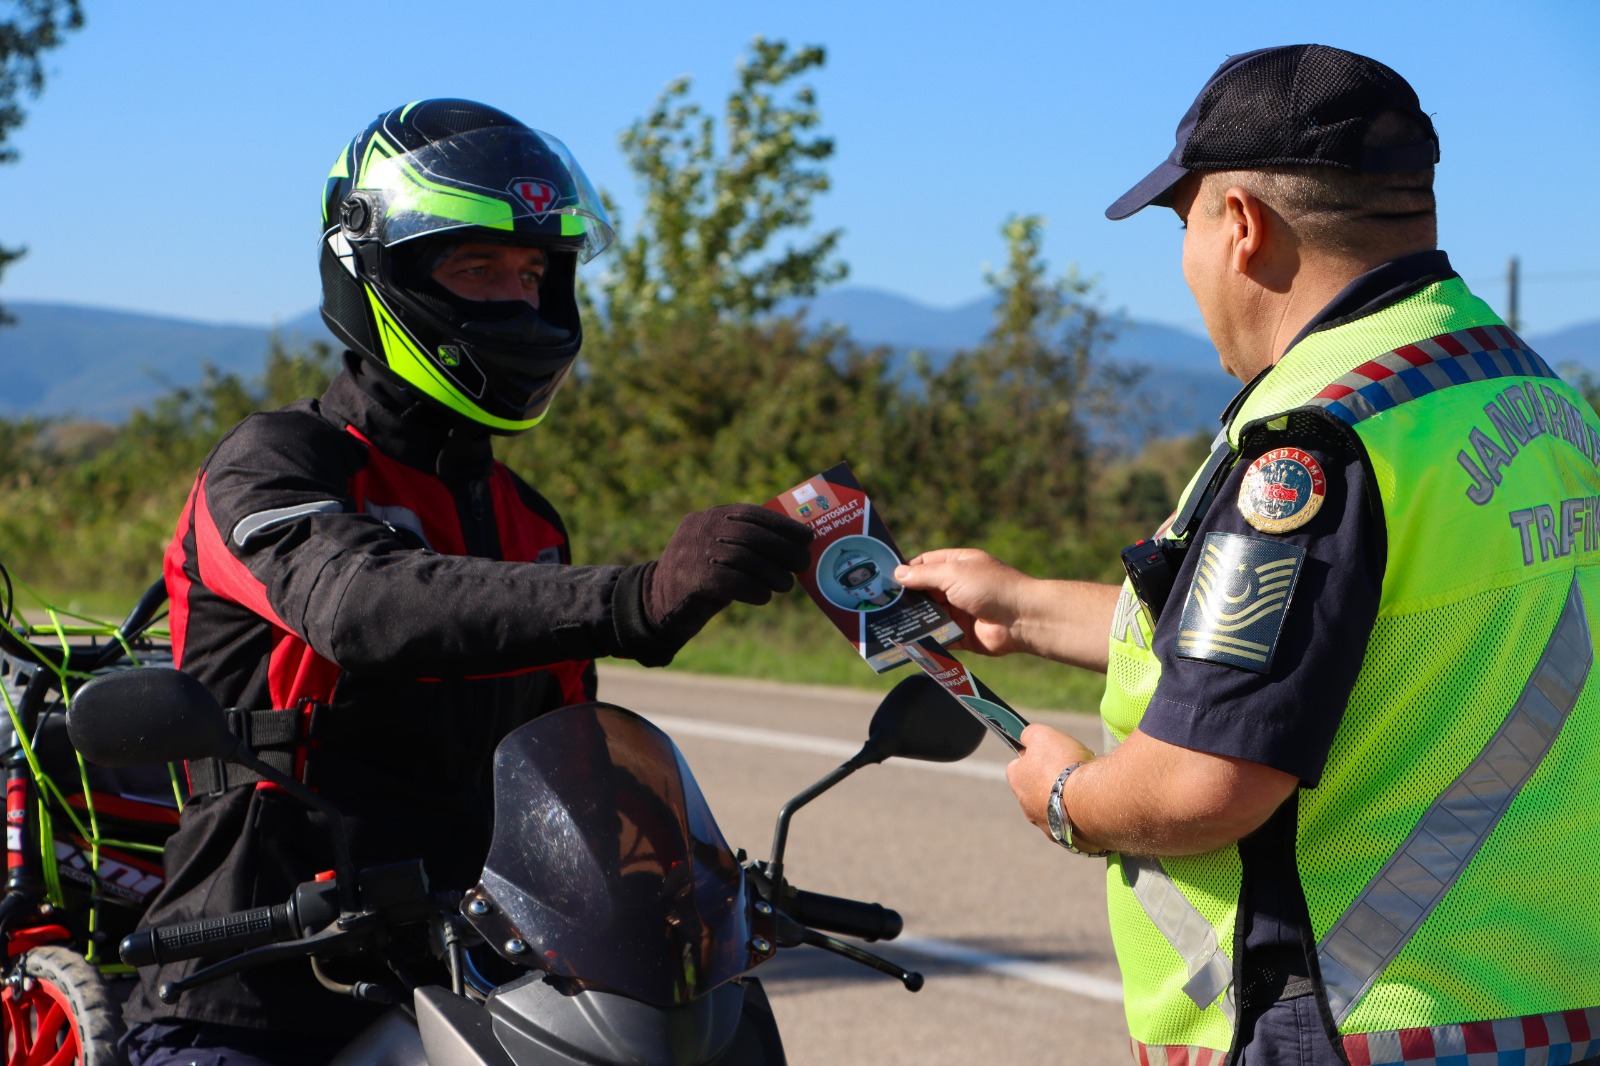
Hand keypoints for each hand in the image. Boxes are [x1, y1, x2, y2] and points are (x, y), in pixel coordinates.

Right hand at [643, 504, 812, 644]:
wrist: (656, 603)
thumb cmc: (702, 578)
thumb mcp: (721, 553)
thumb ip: (749, 546)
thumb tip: (796, 548)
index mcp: (709, 517)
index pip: (751, 513)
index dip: (782, 525)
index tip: (806, 537)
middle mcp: (700, 529)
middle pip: (751, 535)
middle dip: (783, 549)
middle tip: (803, 563)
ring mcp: (693, 552)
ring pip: (745, 559)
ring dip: (773, 573)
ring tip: (786, 585)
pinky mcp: (691, 579)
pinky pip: (733, 582)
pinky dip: (754, 590)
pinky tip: (764, 597)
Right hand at [893, 548, 1033, 655]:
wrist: (1022, 619)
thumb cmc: (990, 587)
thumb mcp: (953, 573)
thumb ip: (924, 575)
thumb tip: (898, 574)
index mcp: (957, 564)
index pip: (924, 564)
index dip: (905, 571)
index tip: (882, 580)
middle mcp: (957, 586)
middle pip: (924, 591)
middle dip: (905, 599)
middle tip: (878, 605)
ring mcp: (959, 610)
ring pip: (928, 615)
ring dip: (912, 620)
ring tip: (885, 625)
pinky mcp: (961, 634)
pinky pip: (938, 636)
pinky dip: (924, 639)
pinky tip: (905, 642)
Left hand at [1006, 723, 1095, 840]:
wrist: (1092, 800)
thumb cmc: (1064, 765)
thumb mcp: (1042, 735)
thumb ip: (1029, 734)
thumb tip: (1025, 737)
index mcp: (1017, 781)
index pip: (1017, 765)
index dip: (1033, 757)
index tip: (1050, 753)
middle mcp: (1026, 807)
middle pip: (1037, 788)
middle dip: (1052, 779)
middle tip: (1072, 770)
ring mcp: (1047, 826)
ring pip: (1055, 808)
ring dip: (1067, 799)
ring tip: (1086, 788)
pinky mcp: (1068, 841)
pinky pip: (1073, 825)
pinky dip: (1080, 816)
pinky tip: (1093, 805)